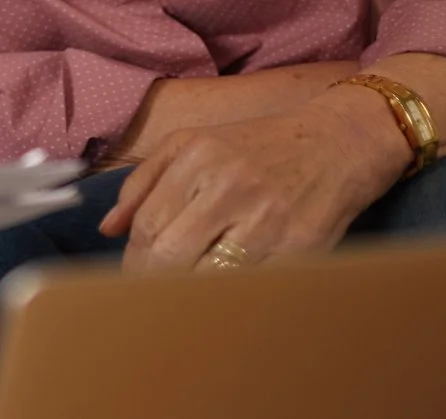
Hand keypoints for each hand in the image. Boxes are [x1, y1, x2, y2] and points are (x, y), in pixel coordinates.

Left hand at [98, 89, 406, 271]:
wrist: (337, 143)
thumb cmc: (257, 147)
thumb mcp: (192, 143)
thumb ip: (144, 182)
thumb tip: (108, 229)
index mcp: (197, 156)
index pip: (148, 226)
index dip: (134, 261)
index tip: (130, 277)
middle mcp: (229, 185)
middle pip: (170, 255)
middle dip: (152, 283)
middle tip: (148, 297)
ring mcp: (266, 219)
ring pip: (207, 277)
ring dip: (189, 295)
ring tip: (182, 301)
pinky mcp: (299, 247)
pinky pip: (252, 285)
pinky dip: (232, 297)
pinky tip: (224, 297)